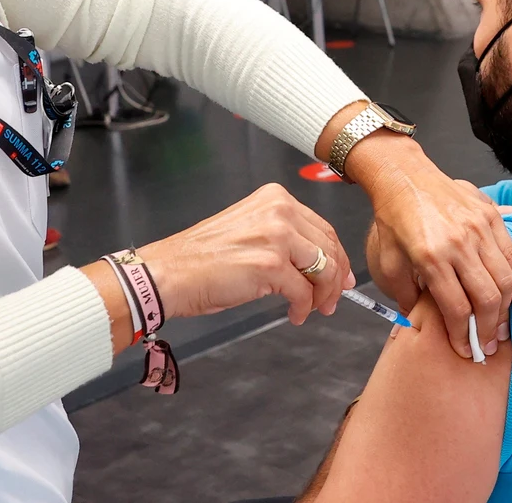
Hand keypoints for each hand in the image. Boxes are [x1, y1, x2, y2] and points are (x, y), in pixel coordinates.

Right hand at [138, 184, 352, 326]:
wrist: (170, 273)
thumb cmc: (202, 258)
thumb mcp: (250, 231)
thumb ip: (286, 239)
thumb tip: (323, 263)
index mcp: (275, 198)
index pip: (323, 227)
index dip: (337, 256)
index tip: (341, 276)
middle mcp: (279, 210)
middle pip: (329, 248)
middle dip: (335, 279)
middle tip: (330, 300)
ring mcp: (277, 236)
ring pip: (323, 269)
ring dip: (322, 295)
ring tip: (313, 309)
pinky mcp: (271, 265)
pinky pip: (303, 292)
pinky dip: (303, 308)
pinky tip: (294, 314)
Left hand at [346, 134, 511, 358]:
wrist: (404, 177)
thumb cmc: (393, 221)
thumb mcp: (387, 263)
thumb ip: (405, 296)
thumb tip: (421, 324)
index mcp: (430, 256)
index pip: (455, 307)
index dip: (462, 335)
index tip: (465, 350)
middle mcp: (459, 242)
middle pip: (486, 298)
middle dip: (488, 330)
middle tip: (487, 348)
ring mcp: (479, 228)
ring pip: (505, 280)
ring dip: (506, 311)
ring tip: (501, 331)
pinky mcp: (491, 216)